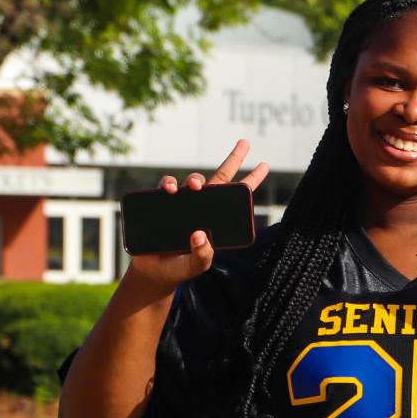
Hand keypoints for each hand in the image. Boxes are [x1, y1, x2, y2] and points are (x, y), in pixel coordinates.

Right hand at [122, 139, 268, 292]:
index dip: (251, 181)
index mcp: (215, 221)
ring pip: (191, 182)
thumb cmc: (179, 268)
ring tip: (193, 186)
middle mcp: (201, 208)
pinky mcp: (161, 205)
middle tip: (244, 145)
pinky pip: (165, 187)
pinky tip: (169, 191)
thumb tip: (200, 235)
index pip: (236, 198)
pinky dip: (167, 184)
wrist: (152, 272)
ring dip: (194, 178)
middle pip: (219, 179)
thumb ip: (202, 254)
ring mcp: (182, 205)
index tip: (264, 164)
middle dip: (234, 159)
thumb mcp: (196, 265)